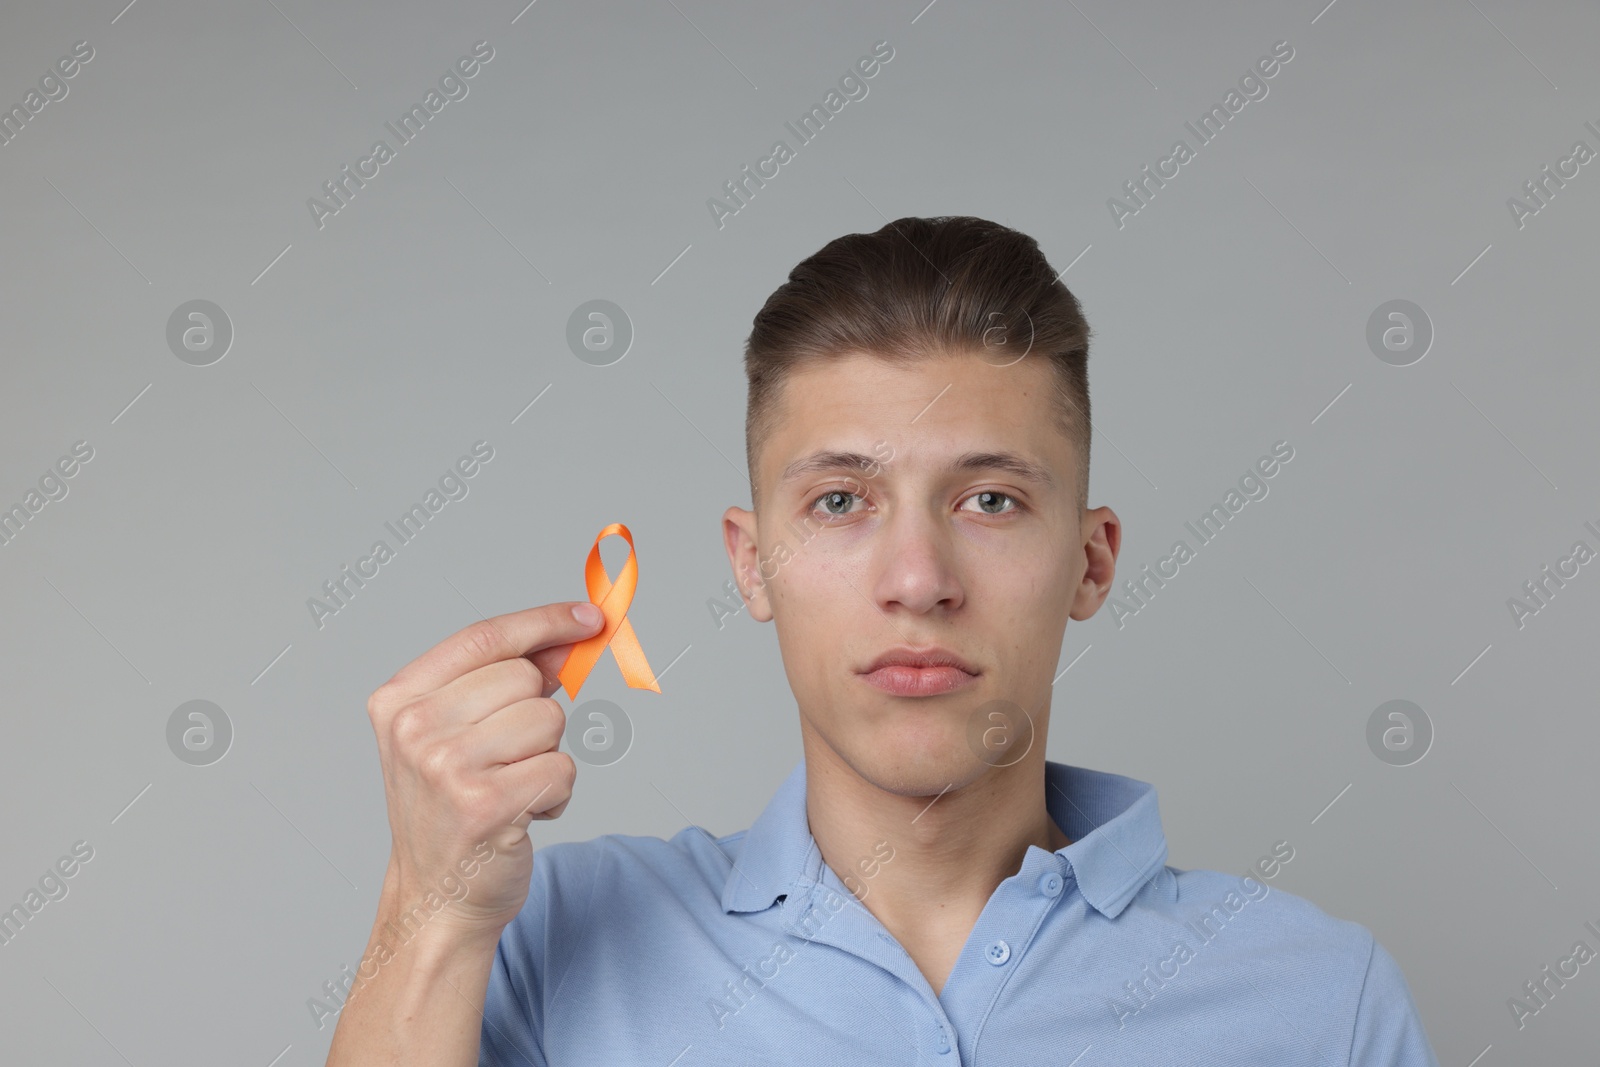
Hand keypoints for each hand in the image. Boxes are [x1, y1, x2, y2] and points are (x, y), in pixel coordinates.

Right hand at [365, 601, 604, 938]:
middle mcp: (414, 729)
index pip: (484, 638)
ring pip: (549, 719)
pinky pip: (562, 768)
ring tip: (510, 788)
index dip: (544, 621)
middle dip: (535, 715)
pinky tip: (522, 815)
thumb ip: (504, 680)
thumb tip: (569, 637)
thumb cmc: (452, 811)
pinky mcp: (486, 805)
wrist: (437, 900)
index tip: (589, 617)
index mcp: (398, 701)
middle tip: (506, 759)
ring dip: (547, 756)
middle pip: (525, 677)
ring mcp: (446, 767)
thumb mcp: (456, 734)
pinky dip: (556, 793)